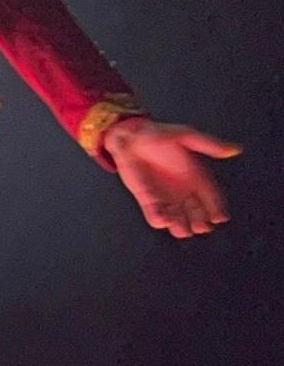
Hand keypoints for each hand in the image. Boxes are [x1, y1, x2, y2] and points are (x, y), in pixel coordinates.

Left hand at [104, 118, 239, 237]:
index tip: (220, 218)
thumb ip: (208, 144)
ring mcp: (167, 197)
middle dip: (201, 221)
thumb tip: (235, 150)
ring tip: (184, 230)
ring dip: (181, 225)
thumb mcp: (186, 136)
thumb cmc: (159, 134)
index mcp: (197, 177)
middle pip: (197, 212)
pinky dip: (159, 219)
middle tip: (202, 227)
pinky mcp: (148, 199)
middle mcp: (184, 190)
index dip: (216, 208)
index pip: (211, 196)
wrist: (130, 137)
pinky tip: (164, 222)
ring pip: (178, 217)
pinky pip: (155, 214)